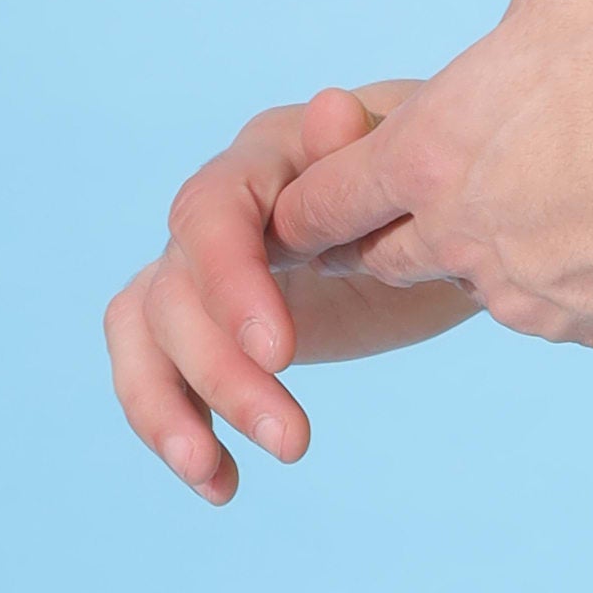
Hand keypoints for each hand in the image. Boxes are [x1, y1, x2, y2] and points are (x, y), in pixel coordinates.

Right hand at [103, 81, 473, 502]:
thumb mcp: (421, 159)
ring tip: (224, 481)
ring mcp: (200, 264)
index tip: (280, 355)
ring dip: (173, 409)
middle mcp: (218, 206)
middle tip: (295, 440)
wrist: (445, 212)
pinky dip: (173, 425)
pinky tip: (221, 483)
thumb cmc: (438, 174)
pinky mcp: (201, 320)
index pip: (212, 211)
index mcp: (268, 154)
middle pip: (178, 288)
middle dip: (224, 372)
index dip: (230, 283)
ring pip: (147, 329)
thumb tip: (331, 108)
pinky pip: (153, 367)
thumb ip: (367, 147)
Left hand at [267, 0, 592, 352]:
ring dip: (476, 254)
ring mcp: (538, 297)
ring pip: (476, 286)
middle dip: (374, 233)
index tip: (307, 192)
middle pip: (381, 258)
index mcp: (435, 154)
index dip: (308, 192)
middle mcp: (468, 241)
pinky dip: (564, 278)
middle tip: (380, 213)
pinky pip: (564, 311)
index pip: (323, 198)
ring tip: (505, 214)